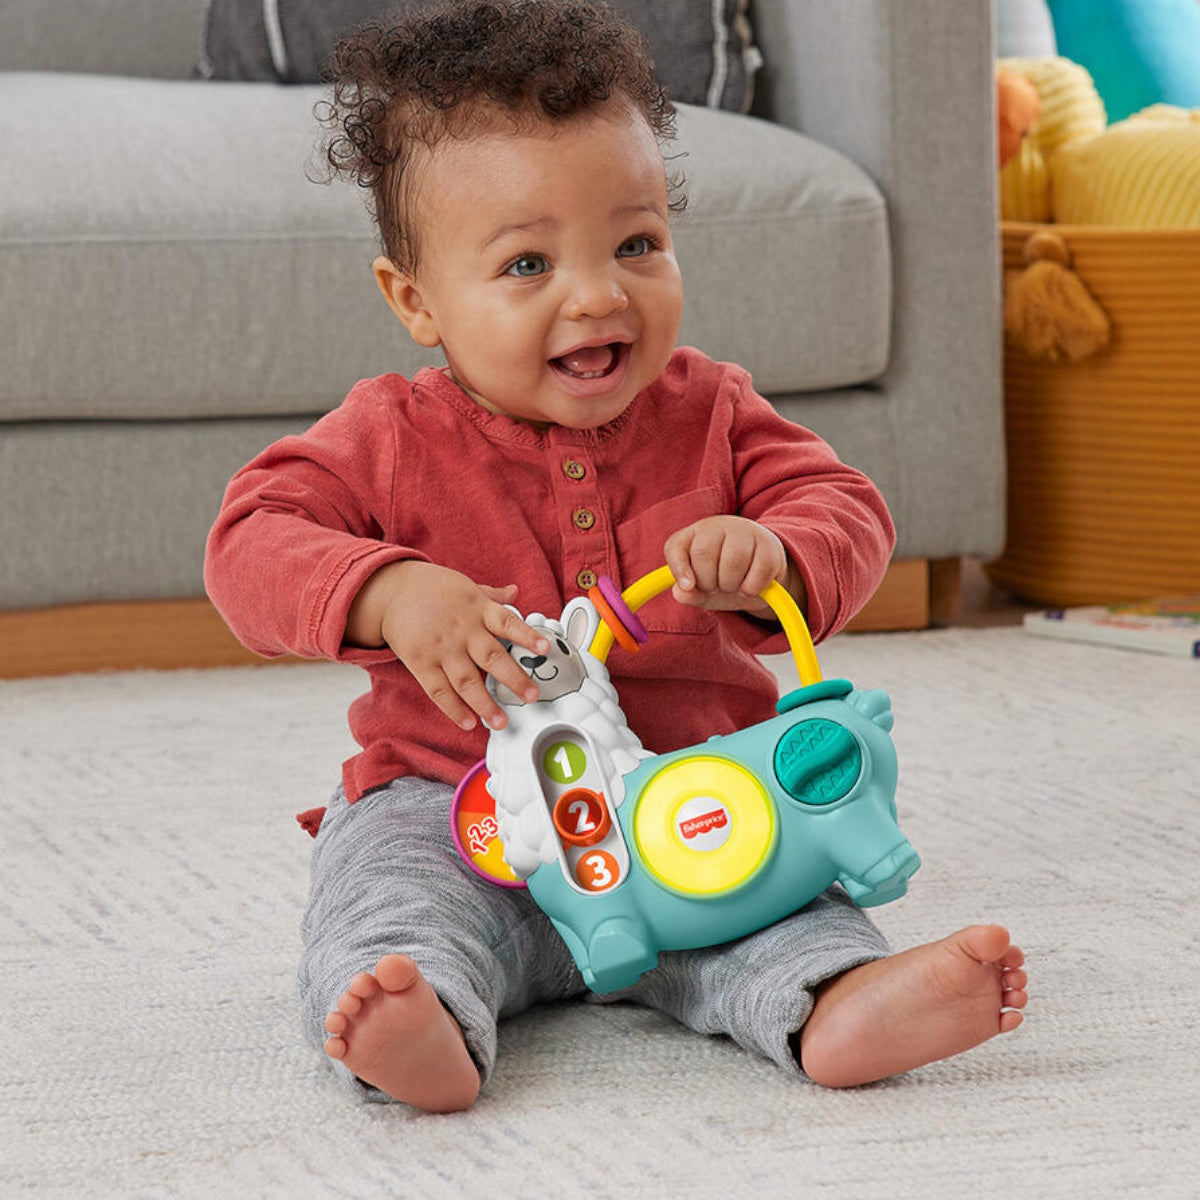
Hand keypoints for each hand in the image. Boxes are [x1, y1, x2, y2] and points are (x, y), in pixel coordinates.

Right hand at [346, 561, 549, 730]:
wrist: (392, 591)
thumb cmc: (434, 590)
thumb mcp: (466, 587)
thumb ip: (492, 596)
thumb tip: (516, 592)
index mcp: (478, 610)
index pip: (508, 623)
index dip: (528, 636)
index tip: (545, 649)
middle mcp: (462, 630)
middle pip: (492, 657)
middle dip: (514, 679)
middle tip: (532, 696)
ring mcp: (441, 648)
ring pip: (467, 681)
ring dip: (485, 704)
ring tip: (501, 722)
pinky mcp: (421, 662)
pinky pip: (438, 690)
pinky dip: (453, 709)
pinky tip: (468, 723)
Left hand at [663, 516, 801, 617]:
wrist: (761, 573)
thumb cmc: (724, 577)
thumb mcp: (702, 590)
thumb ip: (689, 594)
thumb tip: (681, 592)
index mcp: (693, 535)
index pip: (675, 547)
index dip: (679, 569)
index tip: (689, 587)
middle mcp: (717, 526)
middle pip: (703, 555)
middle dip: (708, 582)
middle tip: (717, 587)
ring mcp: (744, 531)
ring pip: (732, 561)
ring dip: (731, 585)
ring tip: (733, 586)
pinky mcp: (769, 543)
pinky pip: (758, 569)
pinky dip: (752, 587)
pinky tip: (750, 587)